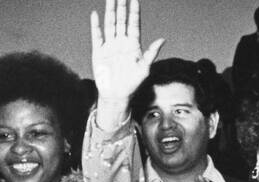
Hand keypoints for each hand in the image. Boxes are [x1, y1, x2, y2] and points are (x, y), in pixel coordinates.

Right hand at [90, 0, 164, 118]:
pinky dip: (96, 26)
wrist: (116, 96)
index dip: (134, 12)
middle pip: (121, 20)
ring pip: (110, 24)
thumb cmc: (133, 84)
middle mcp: (121, 42)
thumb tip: (162, 39)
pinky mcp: (99, 52)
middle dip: (121, 7)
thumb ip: (151, 53)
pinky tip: (95, 15)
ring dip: (110, 12)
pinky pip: (97, 36)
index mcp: (133, 44)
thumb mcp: (145, 69)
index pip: (134, 24)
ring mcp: (110, 46)